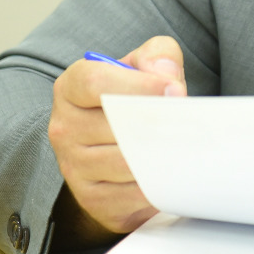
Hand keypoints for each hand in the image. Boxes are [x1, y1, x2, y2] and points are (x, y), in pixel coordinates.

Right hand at [48, 35, 185, 237]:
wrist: (120, 148)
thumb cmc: (134, 99)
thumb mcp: (144, 66)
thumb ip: (158, 55)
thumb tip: (166, 75)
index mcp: (71, 88)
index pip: (94, 83)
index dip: (138, 86)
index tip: (174, 90)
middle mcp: (64, 127)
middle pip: (116, 125)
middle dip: (159, 124)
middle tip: (189, 124)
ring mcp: (74, 166)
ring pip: (127, 163)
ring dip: (161, 156)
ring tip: (184, 146)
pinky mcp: (92, 198)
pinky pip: (134, 194)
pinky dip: (157, 184)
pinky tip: (170, 172)